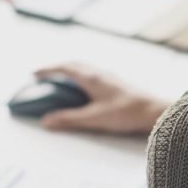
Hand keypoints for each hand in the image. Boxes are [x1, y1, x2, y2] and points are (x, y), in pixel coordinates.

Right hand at [34, 63, 170, 134]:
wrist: (154, 111)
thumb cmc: (126, 113)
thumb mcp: (93, 118)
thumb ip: (69, 119)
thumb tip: (46, 121)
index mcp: (92, 78)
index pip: (65, 68)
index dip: (48, 69)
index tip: (33, 73)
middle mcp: (100, 74)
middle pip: (74, 65)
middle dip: (57, 69)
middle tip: (44, 76)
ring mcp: (110, 78)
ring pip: (86, 70)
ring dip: (71, 72)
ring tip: (61, 82)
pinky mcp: (118, 85)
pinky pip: (94, 76)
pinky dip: (82, 79)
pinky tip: (85, 91)